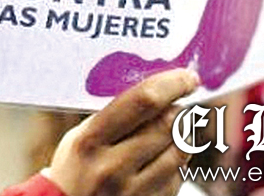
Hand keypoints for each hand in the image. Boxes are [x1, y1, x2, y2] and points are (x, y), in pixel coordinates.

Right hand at [48, 69, 199, 195]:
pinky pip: (179, 175)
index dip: (172, 84)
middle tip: (175, 105)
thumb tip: (160, 90)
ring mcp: (132, 192)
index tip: (187, 77)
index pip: (143, 101)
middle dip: (178, 110)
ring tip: (170, 130)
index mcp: (90, 141)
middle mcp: (112, 168)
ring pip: (180, 150)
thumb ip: (116, 114)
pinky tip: (161, 158)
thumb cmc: (76, 169)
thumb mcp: (81, 136)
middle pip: (167, 124)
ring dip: (182, 134)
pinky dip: (176, 161)